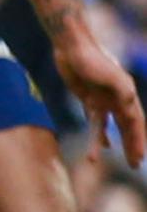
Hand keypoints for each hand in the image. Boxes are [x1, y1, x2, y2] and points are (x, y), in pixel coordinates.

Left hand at [56, 27, 146, 168]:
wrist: (72, 45)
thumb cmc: (92, 58)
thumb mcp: (110, 74)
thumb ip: (121, 89)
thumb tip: (129, 102)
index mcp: (126, 95)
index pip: (136, 123)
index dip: (138, 140)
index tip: (140, 157)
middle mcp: (117, 99)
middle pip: (127, 128)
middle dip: (131, 145)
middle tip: (135, 165)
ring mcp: (102, 99)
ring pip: (108, 127)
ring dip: (107, 142)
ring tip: (105, 159)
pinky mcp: (87, 98)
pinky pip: (94, 121)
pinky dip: (97, 133)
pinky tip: (101, 146)